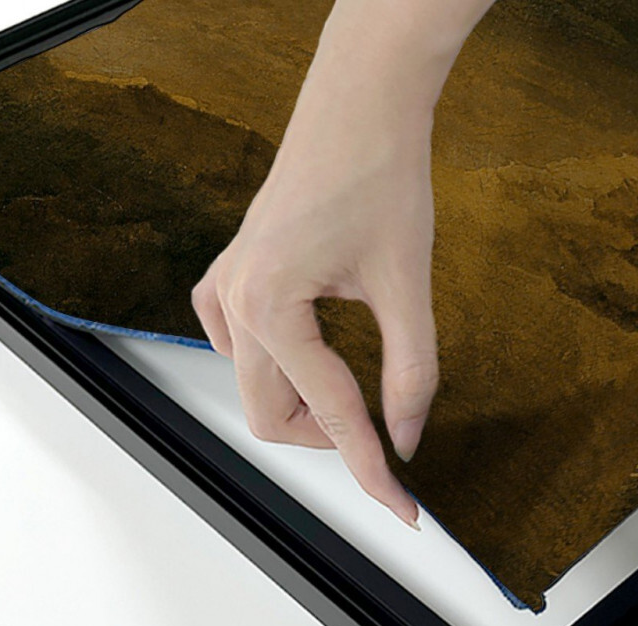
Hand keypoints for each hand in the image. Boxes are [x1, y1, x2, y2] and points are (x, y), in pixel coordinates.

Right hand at [190, 18, 444, 529]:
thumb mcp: (408, 286)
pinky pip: (239, 351)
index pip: (331, 416)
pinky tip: (318, 358)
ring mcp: (225, 290)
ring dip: (307, 408)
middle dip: (333, 439)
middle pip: (274, 419)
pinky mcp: (232, 279)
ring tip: (360, 395)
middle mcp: (234, 304)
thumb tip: (407, 437)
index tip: (403, 508)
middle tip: (387, 441)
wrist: (358, 106)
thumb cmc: (380, 176)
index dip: (371, 471)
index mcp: (271, 307)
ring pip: (256, 391)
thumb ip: (411, 373)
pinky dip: (280, 372)